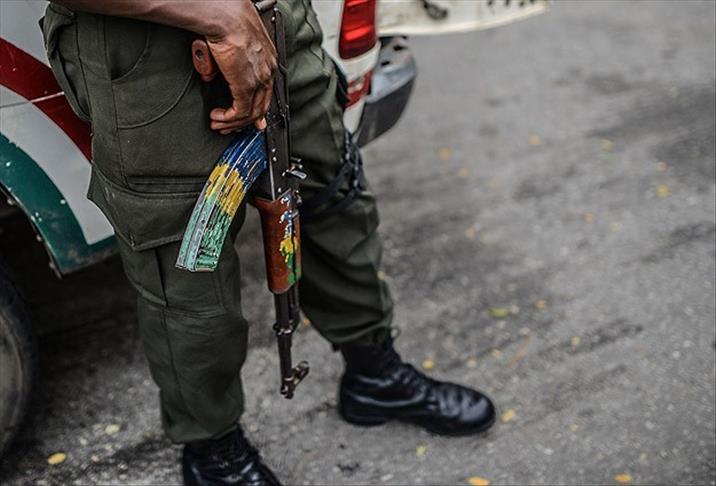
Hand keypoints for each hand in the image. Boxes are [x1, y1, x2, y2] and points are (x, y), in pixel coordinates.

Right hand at [206, 1, 276, 132]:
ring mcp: (259, 79)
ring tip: (219, 124)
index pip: (266, 91)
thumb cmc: (226, 20)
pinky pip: (240, 112)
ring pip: (251, 113)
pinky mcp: (246, 85)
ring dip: (233, 122)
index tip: (250, 120)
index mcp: (267, 59)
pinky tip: (218, 117)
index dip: (257, 109)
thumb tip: (210, 76)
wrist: (225, 16)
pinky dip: (229, 118)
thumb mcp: (228, 44)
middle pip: (261, 106)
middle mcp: (267, 70)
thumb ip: (223, 63)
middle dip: (244, 121)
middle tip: (229, 127)